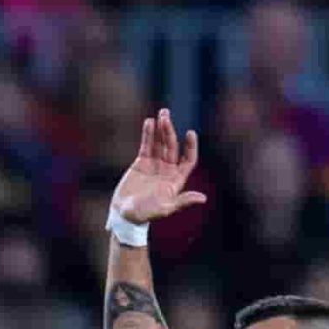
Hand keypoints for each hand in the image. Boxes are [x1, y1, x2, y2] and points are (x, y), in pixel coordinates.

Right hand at [108, 110, 208, 226]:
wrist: (125, 214)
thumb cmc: (146, 214)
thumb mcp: (166, 209)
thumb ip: (182, 201)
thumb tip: (203, 198)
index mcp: (176, 180)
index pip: (188, 159)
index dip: (190, 146)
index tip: (190, 133)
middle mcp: (168, 170)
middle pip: (172, 147)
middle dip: (170, 132)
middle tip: (165, 118)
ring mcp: (155, 165)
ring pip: (160, 143)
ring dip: (161, 129)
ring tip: (162, 114)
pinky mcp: (141, 162)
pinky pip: (147, 145)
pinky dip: (148, 134)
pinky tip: (149, 122)